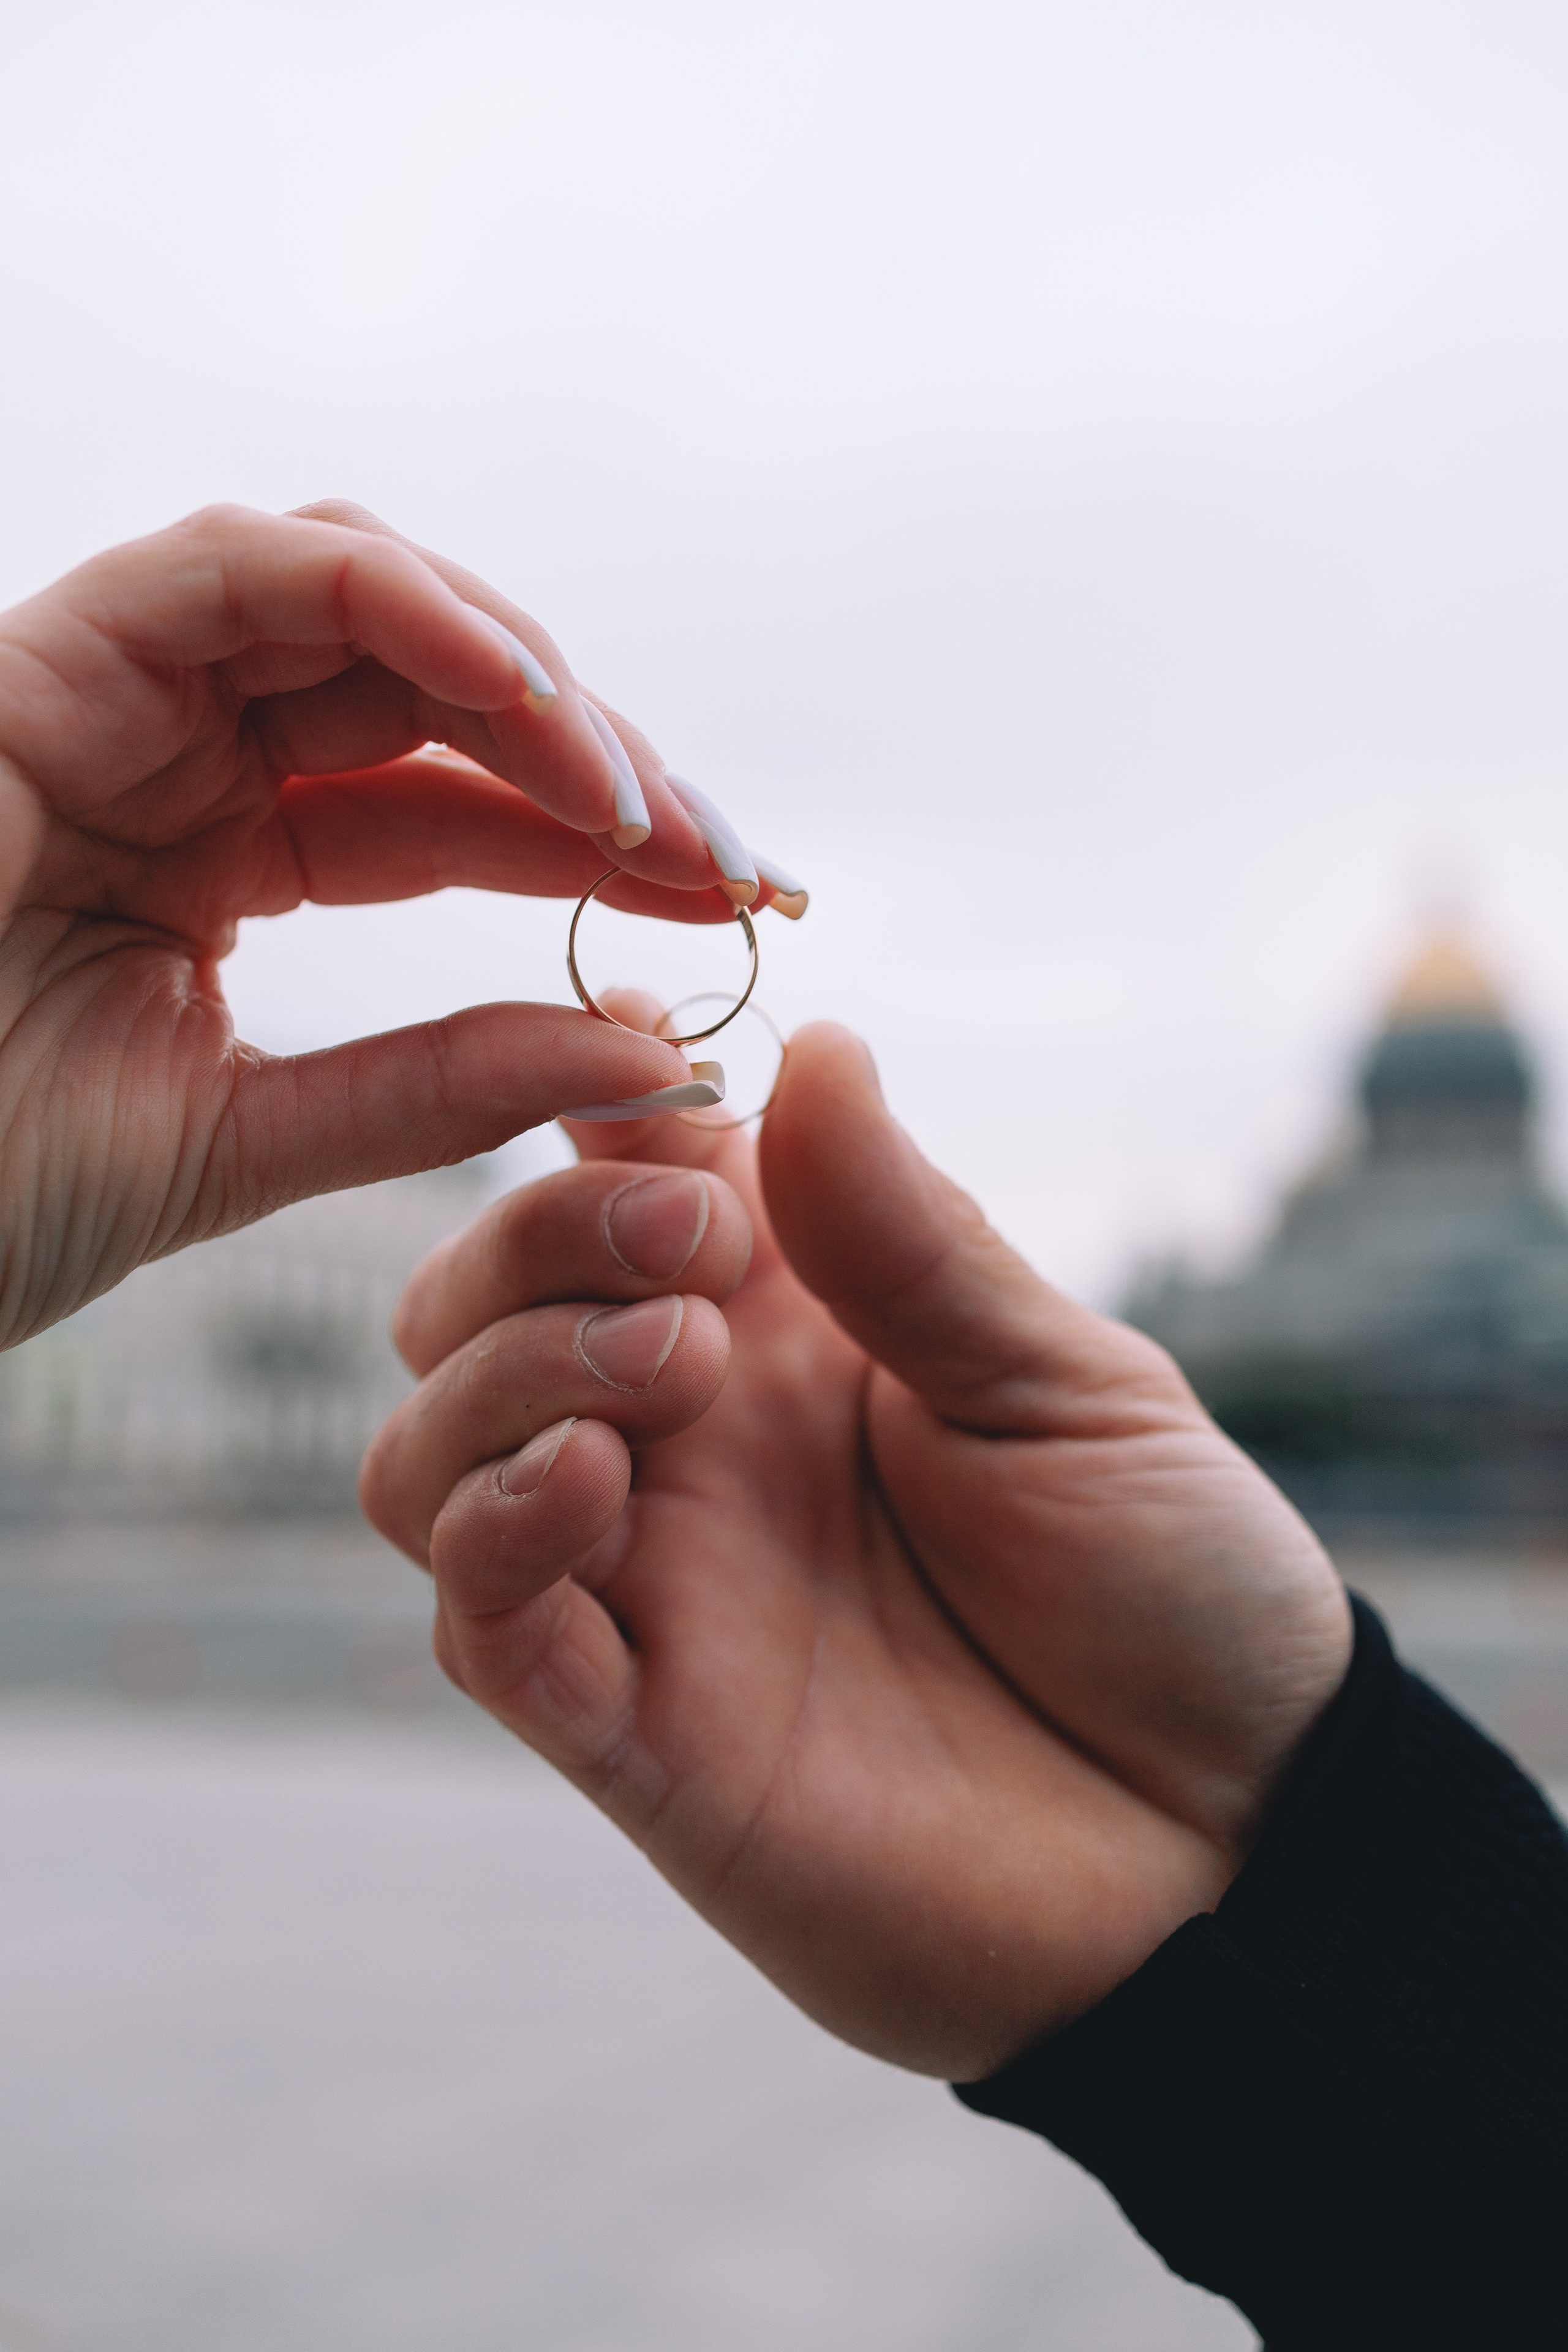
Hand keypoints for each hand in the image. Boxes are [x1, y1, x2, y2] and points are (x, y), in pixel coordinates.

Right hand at [0, 500, 766, 1344]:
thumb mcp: (249, 1144)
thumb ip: (441, 1088)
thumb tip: (653, 1052)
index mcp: (221, 857)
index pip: (457, 809)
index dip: (608, 841)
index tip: (744, 902)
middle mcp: (180, 754)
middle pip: (438, 693)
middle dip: (600, 756)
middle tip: (732, 851)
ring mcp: (113, 694)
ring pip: (364, 600)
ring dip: (526, 679)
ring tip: (641, 800)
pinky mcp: (47, 655)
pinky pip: (245, 566)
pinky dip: (398, 604)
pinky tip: (527, 699)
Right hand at [362, 1018, 1351, 2080]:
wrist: (1234, 1840)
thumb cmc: (1170, 1593)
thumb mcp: (1069, 1387)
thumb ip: (915, 1239)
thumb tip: (814, 1044)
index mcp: (786, 1334)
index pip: (610, 1182)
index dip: (587, 1102)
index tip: (637, 1047)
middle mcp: (688, 1446)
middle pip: (466, 1304)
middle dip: (532, 1234)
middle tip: (693, 1255)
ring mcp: (652, 1587)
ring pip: (425, 1457)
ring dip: (500, 1372)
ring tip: (671, 1365)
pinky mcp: (638, 1737)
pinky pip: (483, 1629)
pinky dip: (495, 1535)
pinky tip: (596, 1482)